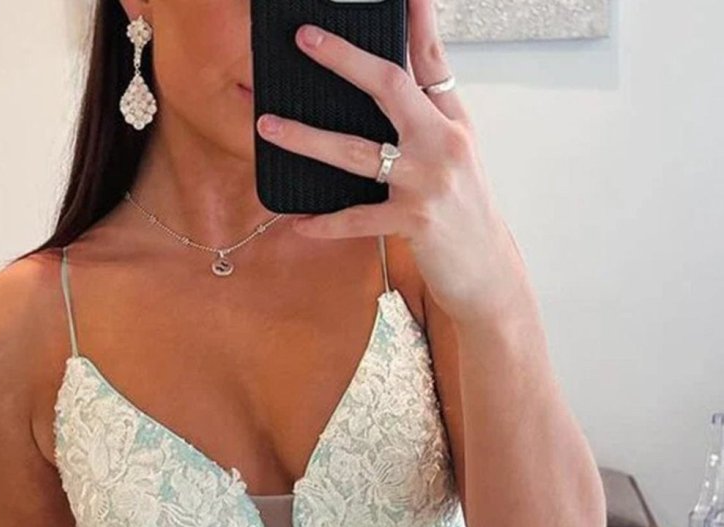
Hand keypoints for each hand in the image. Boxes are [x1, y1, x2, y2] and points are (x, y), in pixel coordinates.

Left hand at [255, 0, 526, 326]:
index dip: (417, 21)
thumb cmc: (464, 215)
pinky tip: (299, 221)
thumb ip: (427, 122)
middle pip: (390, 86)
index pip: (432, 61)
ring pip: (356, 151)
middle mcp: (442, 144)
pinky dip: (325, 222)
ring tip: (268, 126)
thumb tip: (388, 92)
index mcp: (452, 124)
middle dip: (344, 59)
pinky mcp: (413, 222)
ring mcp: (427, 182)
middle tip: (305, 39)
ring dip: (306, 137)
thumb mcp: (456, 159)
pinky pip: (356, 218)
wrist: (487, 272)